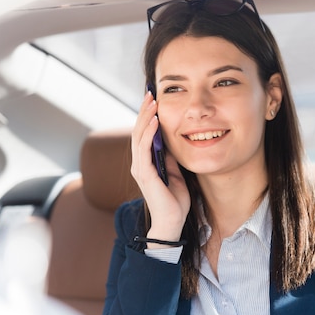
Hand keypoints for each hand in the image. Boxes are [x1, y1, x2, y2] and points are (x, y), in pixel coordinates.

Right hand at [131, 92, 189, 245]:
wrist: (172, 222)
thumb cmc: (174, 200)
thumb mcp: (175, 173)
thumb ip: (170, 158)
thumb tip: (171, 142)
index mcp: (146, 163)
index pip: (143, 134)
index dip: (147, 116)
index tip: (154, 100)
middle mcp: (139, 163)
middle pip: (138, 131)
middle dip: (144, 111)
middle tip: (150, 93)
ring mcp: (140, 168)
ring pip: (138, 136)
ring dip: (145, 117)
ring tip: (151, 101)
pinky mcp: (144, 174)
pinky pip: (144, 149)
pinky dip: (149, 133)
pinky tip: (155, 121)